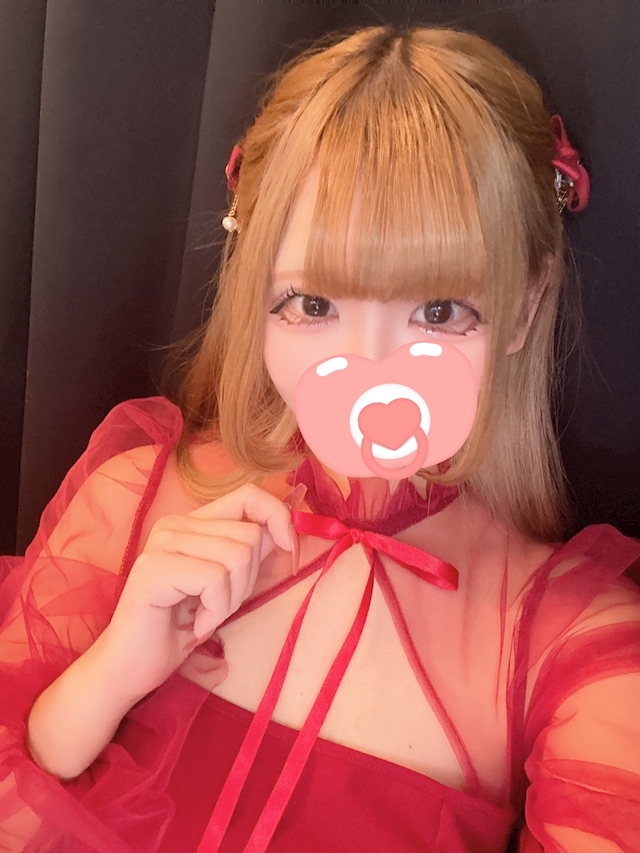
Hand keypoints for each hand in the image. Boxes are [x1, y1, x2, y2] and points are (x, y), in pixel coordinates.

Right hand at [94, 484, 295, 702]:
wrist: (130, 668)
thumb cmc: (179, 628)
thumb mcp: (227, 585)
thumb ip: (251, 554)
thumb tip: (289, 531)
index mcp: (193, 522)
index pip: (250, 495)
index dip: (278, 520)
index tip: (290, 555)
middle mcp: (175, 524)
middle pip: (250, 534)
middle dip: (248, 581)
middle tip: (217, 607)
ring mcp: (161, 543)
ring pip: (237, 556)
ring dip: (230, 601)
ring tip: (204, 617)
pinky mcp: (154, 569)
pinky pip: (214, 579)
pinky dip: (215, 611)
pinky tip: (194, 626)